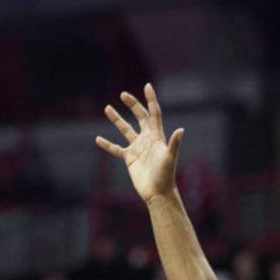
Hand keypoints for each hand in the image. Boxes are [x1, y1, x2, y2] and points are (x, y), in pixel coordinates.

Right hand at [95, 83, 184, 202]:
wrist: (158, 193)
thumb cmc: (166, 175)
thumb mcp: (170, 158)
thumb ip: (174, 144)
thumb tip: (181, 130)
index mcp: (157, 136)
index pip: (154, 113)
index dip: (151, 100)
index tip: (147, 86)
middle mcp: (147, 139)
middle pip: (139, 117)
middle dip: (133, 105)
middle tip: (123, 94)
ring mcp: (138, 148)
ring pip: (125, 130)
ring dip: (117, 119)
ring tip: (107, 108)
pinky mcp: (130, 159)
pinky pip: (116, 149)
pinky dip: (107, 144)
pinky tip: (98, 139)